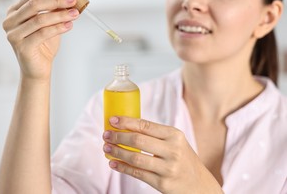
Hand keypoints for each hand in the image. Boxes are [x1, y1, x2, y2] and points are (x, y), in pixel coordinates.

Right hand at [2, 0, 78, 79]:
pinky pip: (42, 33)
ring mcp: (13, 34)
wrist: (39, 69)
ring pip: (39, 19)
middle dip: (56, 1)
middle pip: (34, 4)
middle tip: (73, 0)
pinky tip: (69, 25)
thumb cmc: (44, 44)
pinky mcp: (22, 47)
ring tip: (75, 14)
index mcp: (14, 11)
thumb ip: (58, 5)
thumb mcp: (52, 21)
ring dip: (60, 15)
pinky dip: (58, 28)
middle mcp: (9, 21)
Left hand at [102, 116, 222, 193]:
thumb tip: (125, 127)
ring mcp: (168, 168)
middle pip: (138, 140)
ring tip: (106, 148)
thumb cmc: (183, 160)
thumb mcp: (176, 142)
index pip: (145, 125)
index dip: (126, 122)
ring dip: (117, 152)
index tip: (112, 120)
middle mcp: (173, 150)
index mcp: (175, 135)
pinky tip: (113, 163)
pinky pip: (137, 173)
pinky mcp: (163, 184)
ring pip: (135, 157)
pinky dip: (122, 167)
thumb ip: (156, 135)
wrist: (200, 186)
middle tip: (106, 135)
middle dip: (118, 136)